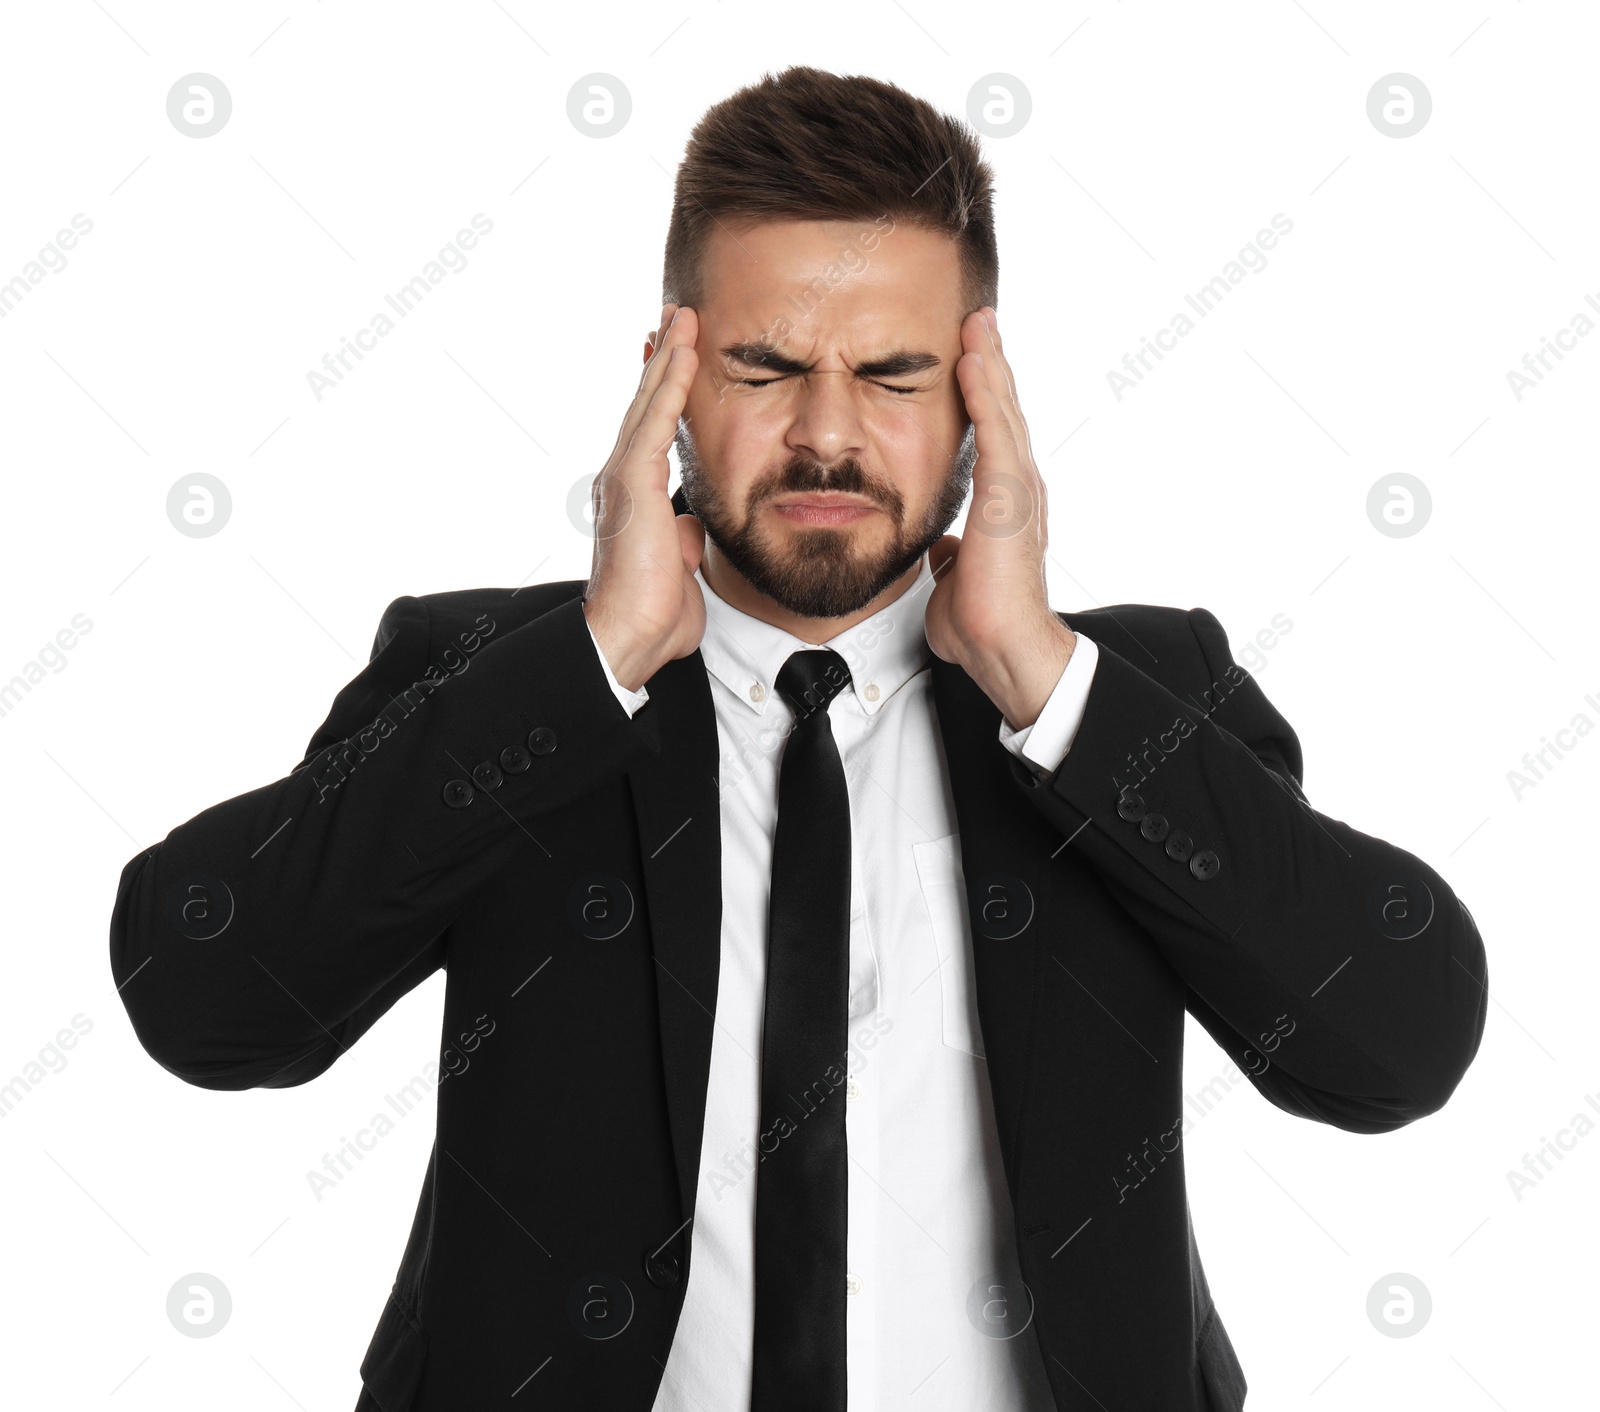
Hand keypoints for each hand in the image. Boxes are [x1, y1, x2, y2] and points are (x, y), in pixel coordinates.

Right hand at [583, 303, 706, 691]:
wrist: (627, 637)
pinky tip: (684, 350)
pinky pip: (656, 418)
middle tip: (675, 317)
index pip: (651, 432)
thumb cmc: (652, 616)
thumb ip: (681, 544)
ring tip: (684, 316)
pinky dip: (670, 382)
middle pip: (645, 405)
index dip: (662, 392)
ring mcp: (624, 475)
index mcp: (633, 498)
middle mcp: (622, 478)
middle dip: (662, 359)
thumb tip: (687, 532)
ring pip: (649, 401)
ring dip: (668, 356)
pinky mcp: (632, 480)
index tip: (674, 357)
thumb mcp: (677, 570)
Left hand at [924, 307, 1076, 730]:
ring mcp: (1019, 490)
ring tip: (977, 324)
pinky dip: (984, 394)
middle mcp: (1019, 490)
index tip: (970, 361)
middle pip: (1005, 412)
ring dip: (990, 365)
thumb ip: (950, 557)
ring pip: (1004, 412)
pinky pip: (995, 432)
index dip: (984, 398)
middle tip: (979, 321)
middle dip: (991, 365)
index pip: (994, 438)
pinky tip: (972, 361)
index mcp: (1006, 505)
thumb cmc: (981, 624)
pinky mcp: (1009, 497)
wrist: (1003, 649)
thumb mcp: (954, 578)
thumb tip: (941, 552)